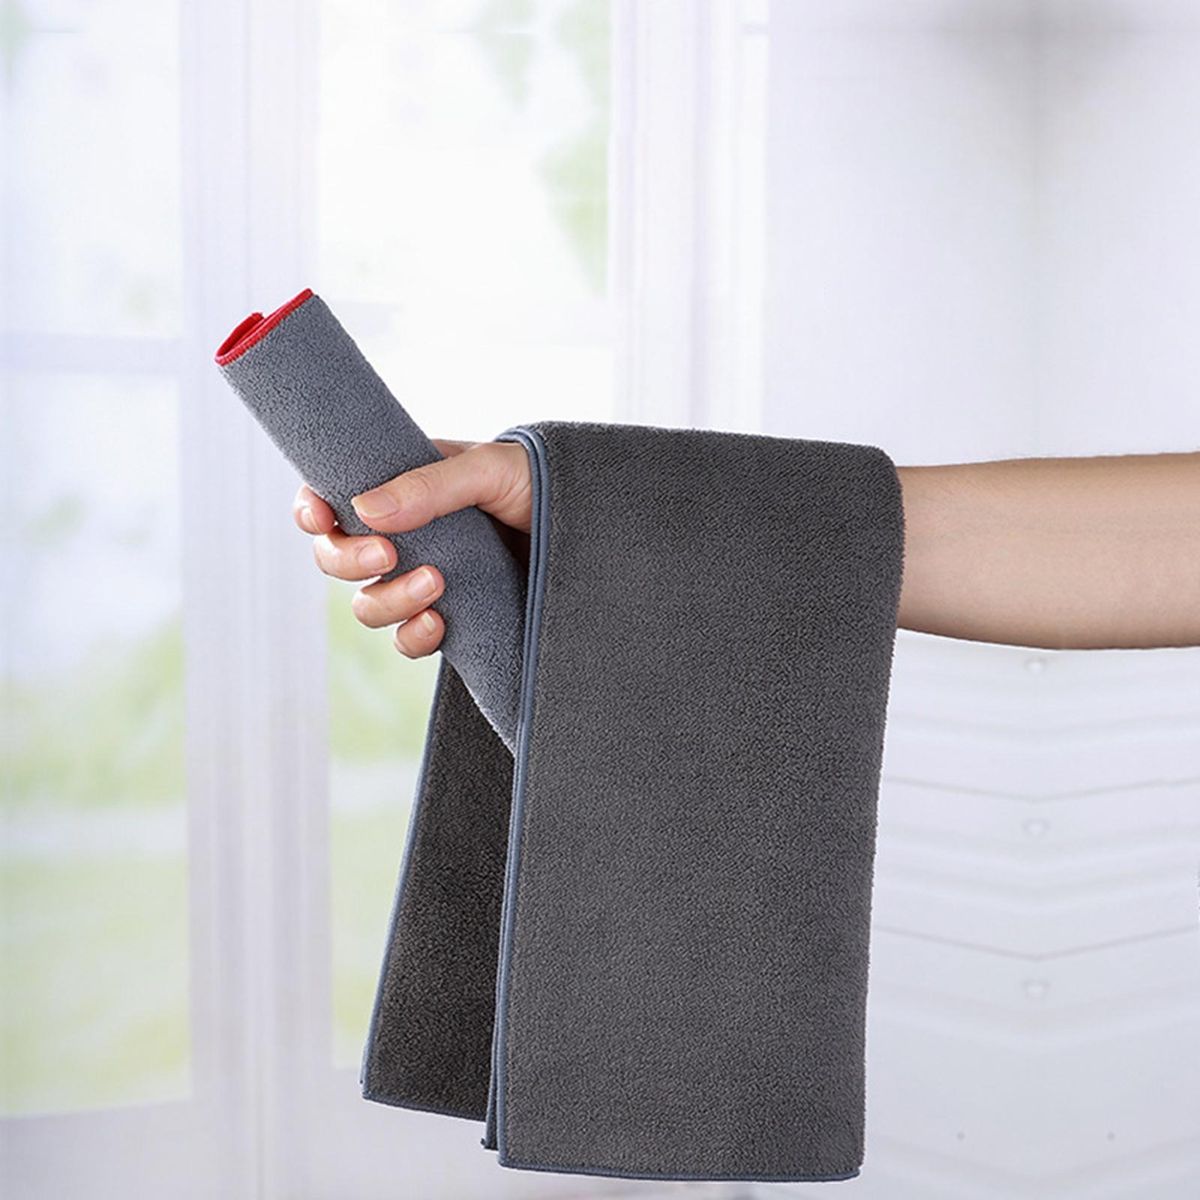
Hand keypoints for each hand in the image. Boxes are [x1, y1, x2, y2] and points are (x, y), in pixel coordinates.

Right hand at [293, 438, 531, 656]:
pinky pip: (410, 640)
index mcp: (408, 485)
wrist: (607, 537)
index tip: (320, 517)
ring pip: (369, 604)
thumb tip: (366, 510)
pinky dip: (414, 637)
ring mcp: (432, 579)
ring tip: (437, 586)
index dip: (314, 510)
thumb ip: (431, 485)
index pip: (337, 495)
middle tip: (387, 555)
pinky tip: (441, 624)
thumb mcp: (493, 469)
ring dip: (388, 601)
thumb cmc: (550, 483)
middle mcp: (412, 533)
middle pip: (339, 558)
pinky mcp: (458, 619)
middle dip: (347, 561)